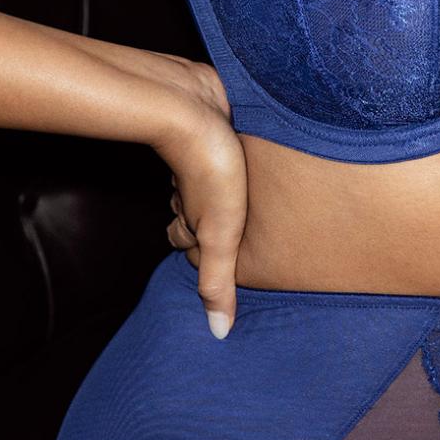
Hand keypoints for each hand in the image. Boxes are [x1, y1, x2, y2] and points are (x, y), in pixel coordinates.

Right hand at [154, 68, 247, 339]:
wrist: (193, 106)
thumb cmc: (209, 168)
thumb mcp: (221, 234)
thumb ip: (217, 280)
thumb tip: (218, 333)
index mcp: (194, 219)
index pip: (191, 246)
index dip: (205, 258)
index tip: (221, 268)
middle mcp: (193, 194)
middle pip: (194, 216)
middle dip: (210, 225)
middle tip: (232, 234)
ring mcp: (202, 163)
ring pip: (204, 184)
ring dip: (222, 190)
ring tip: (244, 199)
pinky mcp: (215, 134)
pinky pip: (220, 153)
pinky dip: (229, 159)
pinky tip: (248, 157)